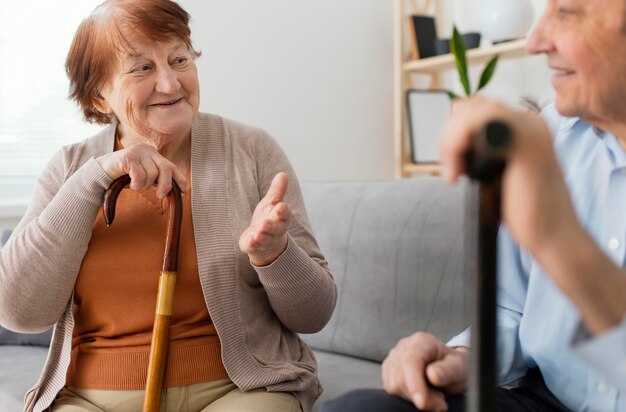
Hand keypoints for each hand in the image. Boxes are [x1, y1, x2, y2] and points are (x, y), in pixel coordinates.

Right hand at [97, 143, 188, 197]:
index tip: (185, 190)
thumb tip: (176, 189)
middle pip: (165, 169)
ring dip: (143, 185)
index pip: (171, 166)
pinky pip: (140, 176)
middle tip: (159, 196)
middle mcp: (148, 149)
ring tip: (135, 184)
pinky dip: (136, 184)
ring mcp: (138, 151)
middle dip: (165, 185)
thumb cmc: (125, 175)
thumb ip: (158, 178)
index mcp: (154, 154)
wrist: (102, 172)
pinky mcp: (128, 157)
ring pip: (151, 174)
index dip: (179, 179)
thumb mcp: (145, 175)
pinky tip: (129, 182)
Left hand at [239, 172, 290, 265]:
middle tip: (265, 222)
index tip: (281, 206)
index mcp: (281, 217)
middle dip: (271, 226)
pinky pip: (255, 246)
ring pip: (265, 238)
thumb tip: (283, 173)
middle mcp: (275, 229)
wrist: (266, 243)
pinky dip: (253, 244)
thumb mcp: (272, 203)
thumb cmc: (269, 218)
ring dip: (262, 235)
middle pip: (275, 228)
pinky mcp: (255, 246)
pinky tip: (251, 241)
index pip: (284, 213)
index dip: (283, 210)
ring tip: (258, 233)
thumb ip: (277, 191)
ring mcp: (265, 239)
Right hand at [382, 332, 467, 410]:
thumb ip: (448, 371)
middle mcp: (403, 347)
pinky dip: (406, 397)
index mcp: (422, 342)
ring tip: (431, 395)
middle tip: (440, 401)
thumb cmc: (453, 367)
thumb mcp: (459, 368)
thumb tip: (432, 375)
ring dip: (414, 398)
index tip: (422, 402)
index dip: (414, 383)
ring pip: (394, 386)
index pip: (410, 361)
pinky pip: (391, 389)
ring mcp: (393, 358)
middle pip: (400, 377)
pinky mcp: (388, 371)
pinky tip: (420, 393)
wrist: (446, 368)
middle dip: (420, 395)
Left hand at [439, 96, 579, 255]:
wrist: (554, 236)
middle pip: (470, 106)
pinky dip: (456, 144)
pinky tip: (458, 173)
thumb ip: (483, 151)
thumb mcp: (496, 172)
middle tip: (453, 171)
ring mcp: (529, 129)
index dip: (456, 133)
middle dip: (450, 137)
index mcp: (525, 126)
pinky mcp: (524, 143)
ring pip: (470, 111)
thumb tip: (452, 141)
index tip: (454, 165)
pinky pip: (477, 122)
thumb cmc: (525, 212)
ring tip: (455, 173)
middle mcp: (529, 121)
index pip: (476, 109)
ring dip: (451, 141)